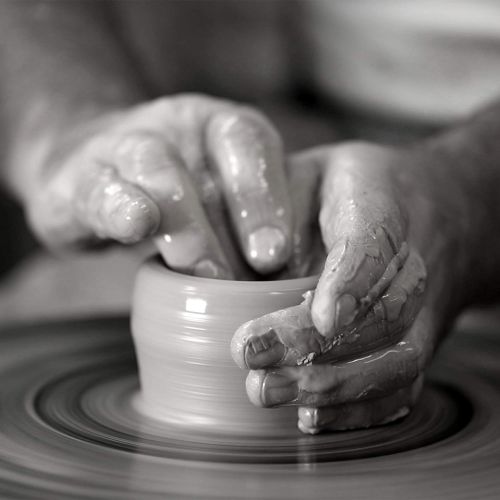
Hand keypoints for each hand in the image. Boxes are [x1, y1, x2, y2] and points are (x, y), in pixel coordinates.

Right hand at [27, 94, 292, 277]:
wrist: (86, 166)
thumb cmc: (175, 195)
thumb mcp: (217, 204)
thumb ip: (248, 233)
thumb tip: (286, 289)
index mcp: (225, 131)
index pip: (258, 146)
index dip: (272, 198)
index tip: (280, 255)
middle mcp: (184, 126)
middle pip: (227, 147)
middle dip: (250, 205)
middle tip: (264, 264)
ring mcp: (129, 142)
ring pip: (160, 166)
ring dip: (187, 222)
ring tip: (201, 269)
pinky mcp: (80, 174)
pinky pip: (101, 189)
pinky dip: (120, 206)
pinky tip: (135, 224)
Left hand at [232, 142, 471, 432]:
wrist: (429, 209)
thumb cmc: (348, 189)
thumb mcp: (305, 171)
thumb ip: (272, 203)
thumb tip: (244, 260)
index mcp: (381, 204)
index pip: (375, 243)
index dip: (352, 281)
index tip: (320, 315)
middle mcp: (413, 262)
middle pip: (384, 313)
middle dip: (316, 344)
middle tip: (251, 357)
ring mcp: (422, 308)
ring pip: (399, 359)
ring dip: (335, 386)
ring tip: (268, 392)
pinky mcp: (415, 340)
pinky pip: (403, 385)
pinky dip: (361, 410)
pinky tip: (310, 417)